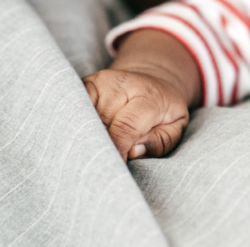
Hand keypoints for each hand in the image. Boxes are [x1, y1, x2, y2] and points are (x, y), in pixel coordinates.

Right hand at [82, 31, 200, 160]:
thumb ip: (160, 141)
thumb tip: (133, 151)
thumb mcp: (175, 126)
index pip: (126, 127)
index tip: (114, 168)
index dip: (117, 151)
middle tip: (99, 166)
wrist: (153, 81)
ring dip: (85, 137)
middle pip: (101, 123)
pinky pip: (73, 106)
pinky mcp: (86, 83)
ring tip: (89, 153)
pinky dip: (75, 124)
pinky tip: (79, 138)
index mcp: (148, 96)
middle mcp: (122, 85)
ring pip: (84, 116)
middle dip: (100, 147)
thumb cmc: (164, 111)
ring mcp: (101, 82)